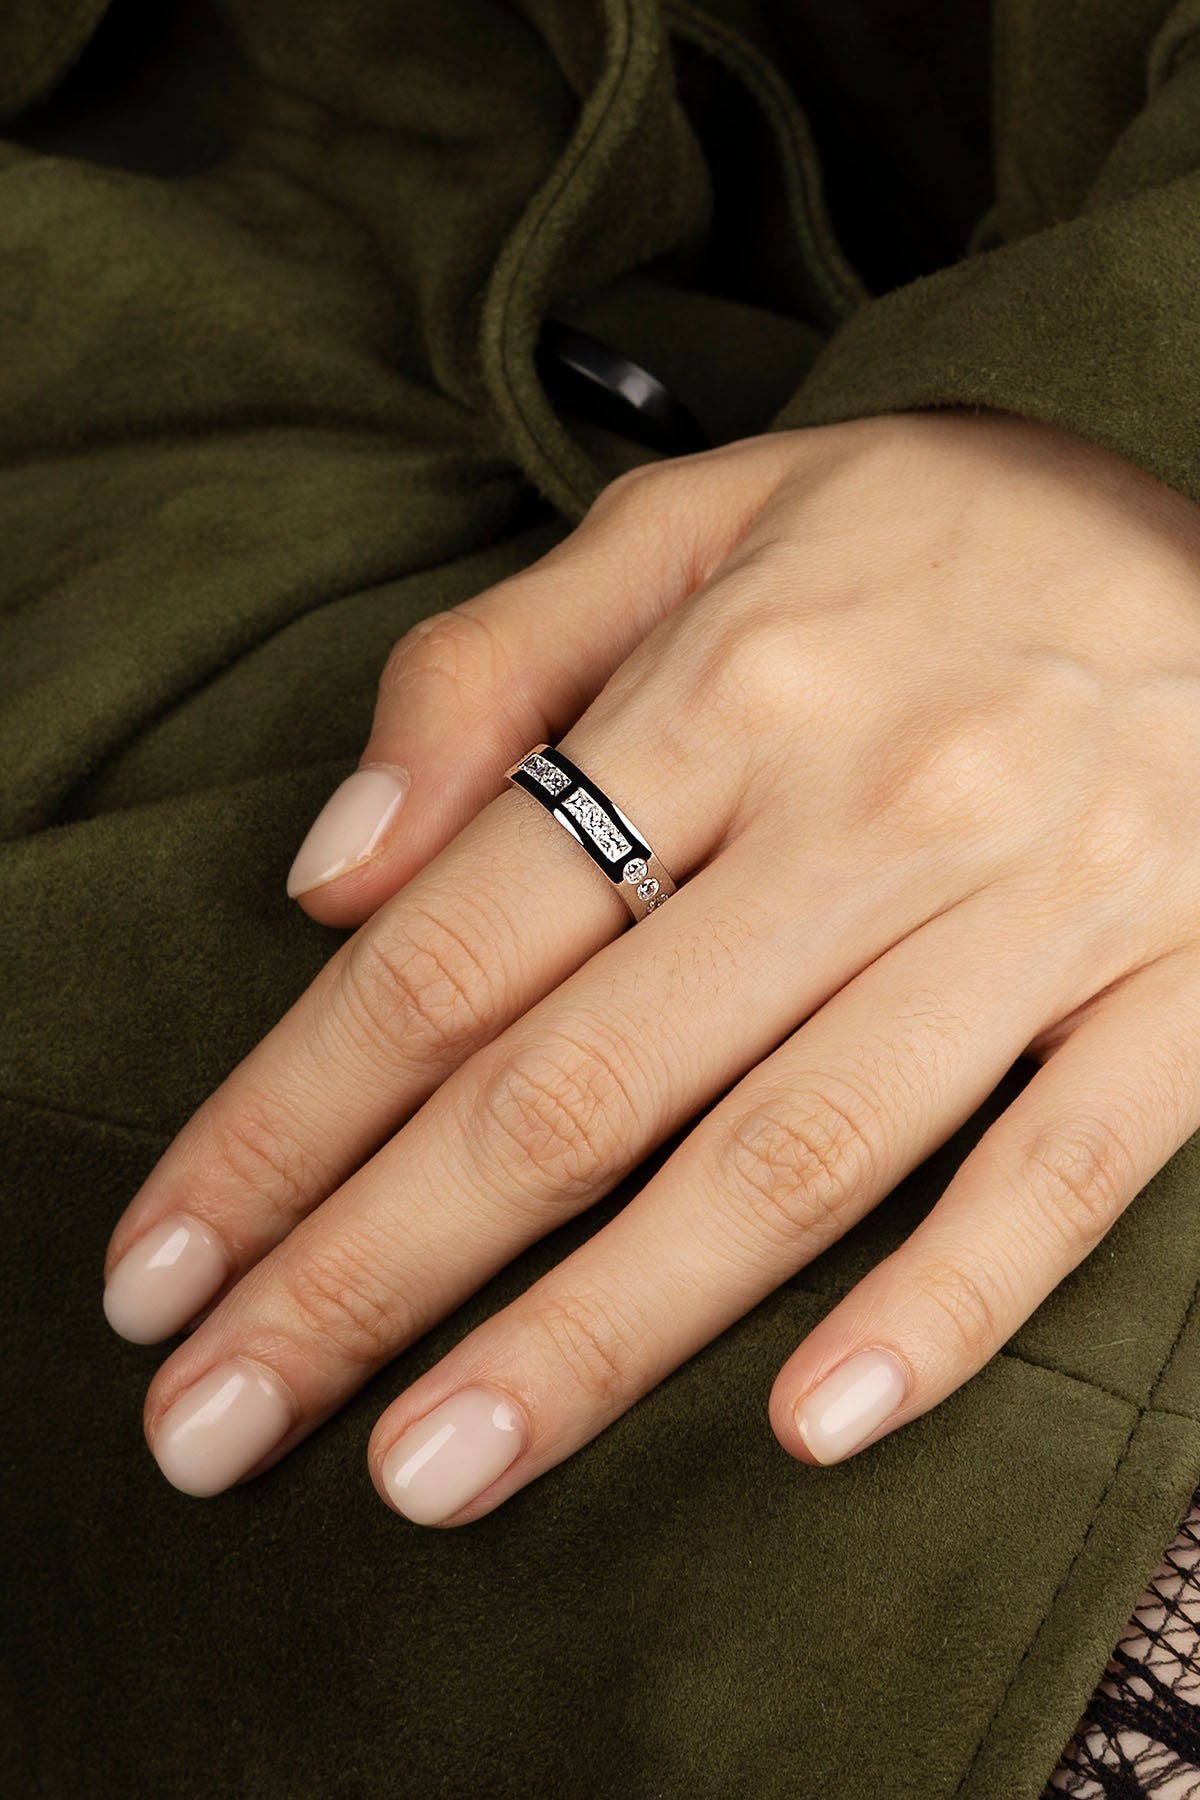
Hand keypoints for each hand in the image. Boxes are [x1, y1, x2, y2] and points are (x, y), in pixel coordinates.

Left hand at [101, 409, 1199, 1524]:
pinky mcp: (1188, 993)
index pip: (455, 944)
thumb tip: (329, 874)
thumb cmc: (946, 534)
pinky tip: (812, 1428)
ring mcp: (1044, 909)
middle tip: (224, 1424)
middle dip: (375, 1271)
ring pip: (789, 1158)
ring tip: (436, 1470)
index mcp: (732, 679)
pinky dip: (939, 1306)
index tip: (167, 1264)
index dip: (288, 1118)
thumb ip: (494, 666)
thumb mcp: (703, 515)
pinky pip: (1059, 1173)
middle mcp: (876, 803)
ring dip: (598, 1333)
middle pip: (578, 1080)